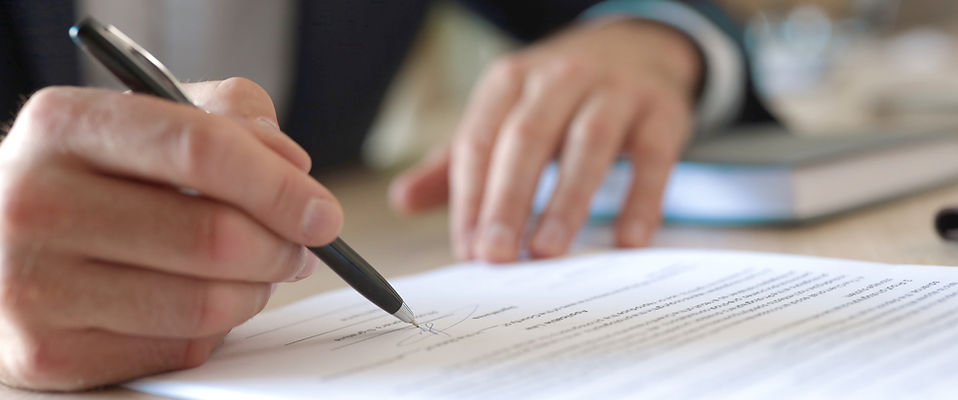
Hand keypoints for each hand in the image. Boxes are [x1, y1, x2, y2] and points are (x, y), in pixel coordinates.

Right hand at [0, 78, 342, 389]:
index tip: (323, 213)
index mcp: (66, 126)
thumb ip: (228, 119)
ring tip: (260, 271)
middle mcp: (35, 202)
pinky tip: (206, 299)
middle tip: (303, 246)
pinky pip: (177, 346)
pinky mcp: (46, 353)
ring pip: (204, 303)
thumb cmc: (95, 175)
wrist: (0, 239)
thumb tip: (293, 169)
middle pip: (213, 236)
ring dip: (257, 290)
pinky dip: (215, 327)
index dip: (278, 186)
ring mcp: (32, 285)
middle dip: (282, 247)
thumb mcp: (148, 118)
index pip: (199, 149)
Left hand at [390, 20, 701, 261]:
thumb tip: (402, 201)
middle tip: (496, 256)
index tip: (467, 250)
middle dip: (508, 200)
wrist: (639, 48)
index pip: (480, 141)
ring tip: (546, 251)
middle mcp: (560, 78)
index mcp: (510, 81)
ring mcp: (615, 91)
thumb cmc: (558, 98)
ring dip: (566, 200)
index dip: (470, 198)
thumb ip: (458, 162)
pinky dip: (642, 199)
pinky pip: (653, 157)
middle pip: (526, 139)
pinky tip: (627, 241)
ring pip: (587, 143)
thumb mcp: (505, 116)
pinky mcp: (663, 112)